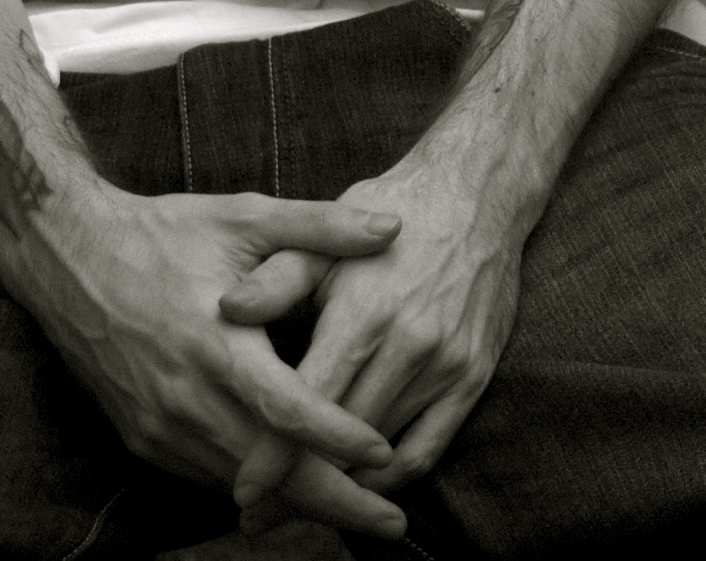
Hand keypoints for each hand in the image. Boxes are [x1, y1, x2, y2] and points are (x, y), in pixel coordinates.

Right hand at [34, 186, 412, 539]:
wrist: (70, 259)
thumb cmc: (166, 232)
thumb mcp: (244, 217)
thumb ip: (320, 226)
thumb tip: (393, 229)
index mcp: (217, 341)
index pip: (286, 410)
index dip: (338, 437)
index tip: (386, 455)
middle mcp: (187, 396)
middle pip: (270, 470)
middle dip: (335, 501)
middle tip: (393, 521)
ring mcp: (161, 426)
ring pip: (241, 484)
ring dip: (298, 502)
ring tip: (359, 509)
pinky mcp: (144, 439)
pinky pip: (210, 474)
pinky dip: (255, 486)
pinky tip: (294, 487)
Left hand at [217, 146, 525, 513]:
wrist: (478, 193)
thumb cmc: (390, 212)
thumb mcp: (328, 232)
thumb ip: (279, 277)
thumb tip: (227, 308)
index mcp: (364, 309)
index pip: (310, 401)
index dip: (273, 454)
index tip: (242, 492)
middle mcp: (408, 342)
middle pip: (343, 440)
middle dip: (297, 483)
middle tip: (258, 513)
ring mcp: (445, 363)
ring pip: (383, 451)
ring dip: (340, 485)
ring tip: (298, 503)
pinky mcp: (472, 376)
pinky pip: (428, 449)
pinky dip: (392, 477)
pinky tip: (360, 484)